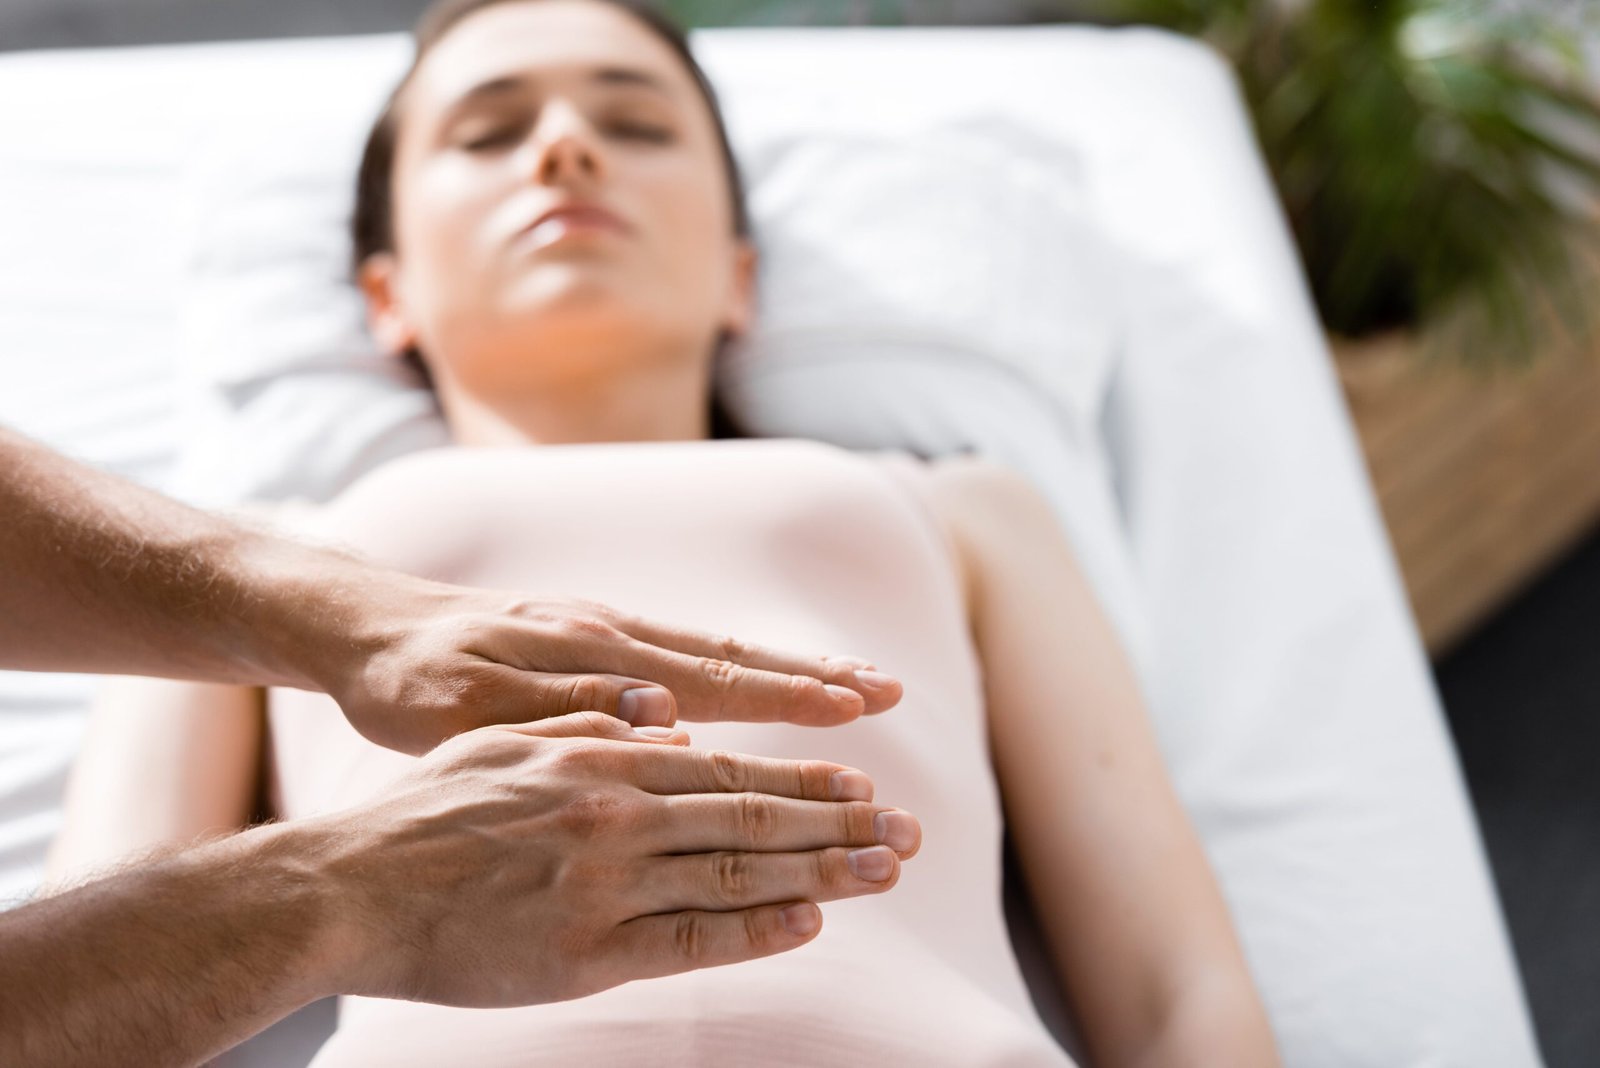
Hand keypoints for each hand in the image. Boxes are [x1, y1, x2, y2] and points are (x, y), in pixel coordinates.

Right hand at [309, 712, 920, 1006]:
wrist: (349, 882)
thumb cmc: (424, 808)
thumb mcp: (508, 741)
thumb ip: (588, 730)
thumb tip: (659, 725)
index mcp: (600, 755)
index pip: (725, 764)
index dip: (800, 776)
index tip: (858, 782)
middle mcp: (617, 809)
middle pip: (752, 812)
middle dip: (839, 821)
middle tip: (906, 830)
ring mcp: (606, 880)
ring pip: (739, 869)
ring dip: (824, 869)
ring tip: (886, 868)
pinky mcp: (585, 950)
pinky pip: (692, 938)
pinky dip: (757, 926)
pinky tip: (808, 919)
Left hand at [327, 582, 903, 754]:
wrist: (361, 626)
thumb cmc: (408, 682)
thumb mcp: (470, 708)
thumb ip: (569, 709)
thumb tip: (666, 712)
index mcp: (593, 653)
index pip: (713, 677)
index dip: (790, 696)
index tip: (858, 706)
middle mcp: (611, 631)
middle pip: (732, 655)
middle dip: (814, 675)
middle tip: (889, 688)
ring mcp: (602, 628)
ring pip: (712, 649)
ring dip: (784, 668)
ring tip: (846, 683)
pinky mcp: (586, 635)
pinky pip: (679, 651)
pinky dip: (731, 667)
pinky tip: (748, 684)